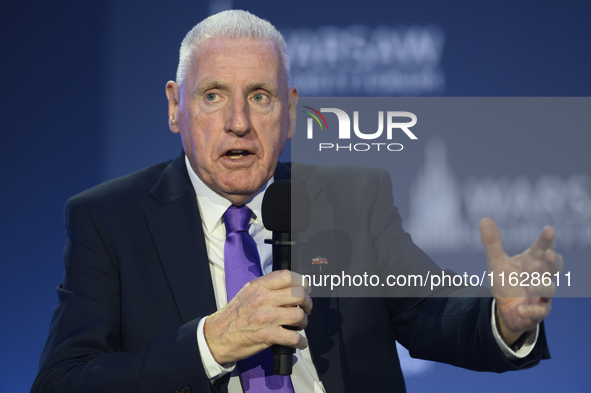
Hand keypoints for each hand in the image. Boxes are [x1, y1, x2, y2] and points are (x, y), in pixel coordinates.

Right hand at [203, 270, 312, 364]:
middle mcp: (264, 299)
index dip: (302, 281)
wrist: (217, 336)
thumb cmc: (233, 316)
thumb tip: (288, 287)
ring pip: (299, 315)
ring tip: (299, 325)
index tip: (306, 288)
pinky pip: (294, 338)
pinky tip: (299, 342)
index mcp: (259, 286)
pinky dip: (301, 342)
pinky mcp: (268, 335)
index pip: (287, 276)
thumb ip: (266, 287)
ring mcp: (266, 317)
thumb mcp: (247, 292)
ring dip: (304, 322)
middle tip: (306, 308)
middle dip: (308, 303)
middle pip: (299, 294)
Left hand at [479, 217, 563, 345]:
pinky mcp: (539, 311)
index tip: (548, 230)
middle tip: (549, 255)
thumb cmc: (506, 281)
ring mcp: (542, 294)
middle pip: (554, 266)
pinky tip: (521, 309)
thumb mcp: (496, 262)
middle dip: (554, 261)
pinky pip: (540, 312)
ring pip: (549, 289)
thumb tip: (484, 219)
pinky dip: (531, 311)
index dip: (546, 240)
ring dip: (540, 287)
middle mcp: (541, 275)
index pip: (541, 248)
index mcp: (532, 261)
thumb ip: (492, 243)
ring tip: (529, 287)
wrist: (505, 308)